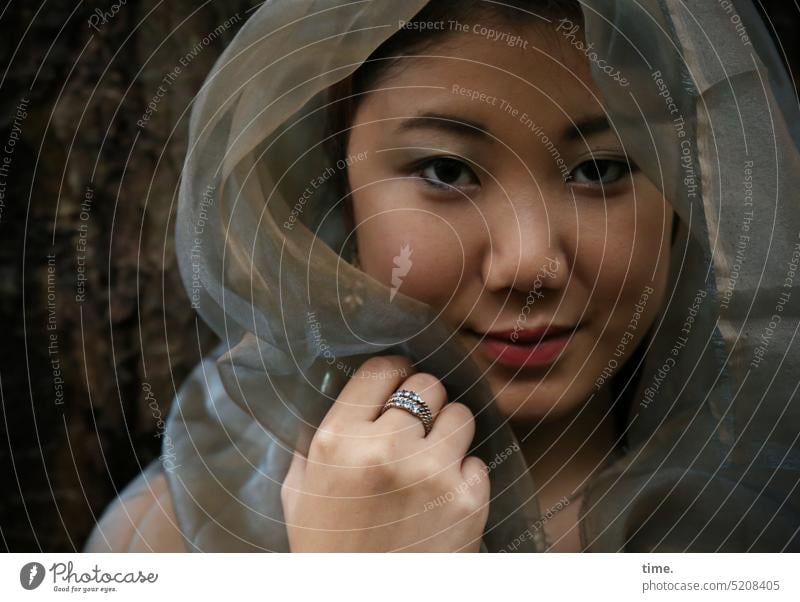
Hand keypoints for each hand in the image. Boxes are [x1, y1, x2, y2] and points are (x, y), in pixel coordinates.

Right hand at [280, 355, 489, 551]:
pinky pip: (479, 462)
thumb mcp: (300, 491)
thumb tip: (346, 399)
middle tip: (415, 427)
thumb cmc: (327, 550)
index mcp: (338, 440)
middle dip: (423, 403)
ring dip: (449, 434)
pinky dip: (465, 476)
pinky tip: (444, 496)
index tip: (397, 384)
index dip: (393, 374)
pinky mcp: (467, 502)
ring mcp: (431, 474)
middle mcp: (386, 449)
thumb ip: (316, 440)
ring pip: (462, 415)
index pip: (382, 369)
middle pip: (428, 385)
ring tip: (433, 460)